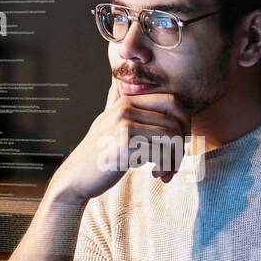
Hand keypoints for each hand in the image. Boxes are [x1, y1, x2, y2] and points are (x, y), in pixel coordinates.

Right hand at [49, 79, 191, 201]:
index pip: (172, 100)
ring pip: (172, 138)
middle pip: (175, 121)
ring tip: (165, 172)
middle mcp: (126, 110)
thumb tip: (115, 83)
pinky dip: (165, 167)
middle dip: (181, 145)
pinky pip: (162, 153)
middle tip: (174, 163)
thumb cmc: (97, 153)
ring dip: (174, 160)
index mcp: (126, 102)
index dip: (184, 121)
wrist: (76, 177)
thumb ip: (114, 103)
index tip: (180, 141)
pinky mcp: (125, 146)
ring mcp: (125, 126)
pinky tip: (156, 174)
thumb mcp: (105, 122)